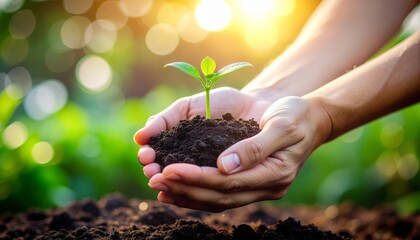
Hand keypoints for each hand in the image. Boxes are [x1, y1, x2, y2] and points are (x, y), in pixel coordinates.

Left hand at [143, 96, 330, 211]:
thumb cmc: (296, 115)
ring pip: (217, 199)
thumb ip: (254, 146)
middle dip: (185, 188)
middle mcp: (265, 187)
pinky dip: (197, 192)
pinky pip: (220, 193)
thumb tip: (224, 166)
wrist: (308, 118)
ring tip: (158, 187)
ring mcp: (258, 187)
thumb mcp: (282, 124)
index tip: (169, 169)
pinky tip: (176, 189)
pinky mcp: (250, 182)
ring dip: (186, 194)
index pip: (228, 182)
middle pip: (219, 195)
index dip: (197, 178)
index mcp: (275, 173)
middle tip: (154, 177)